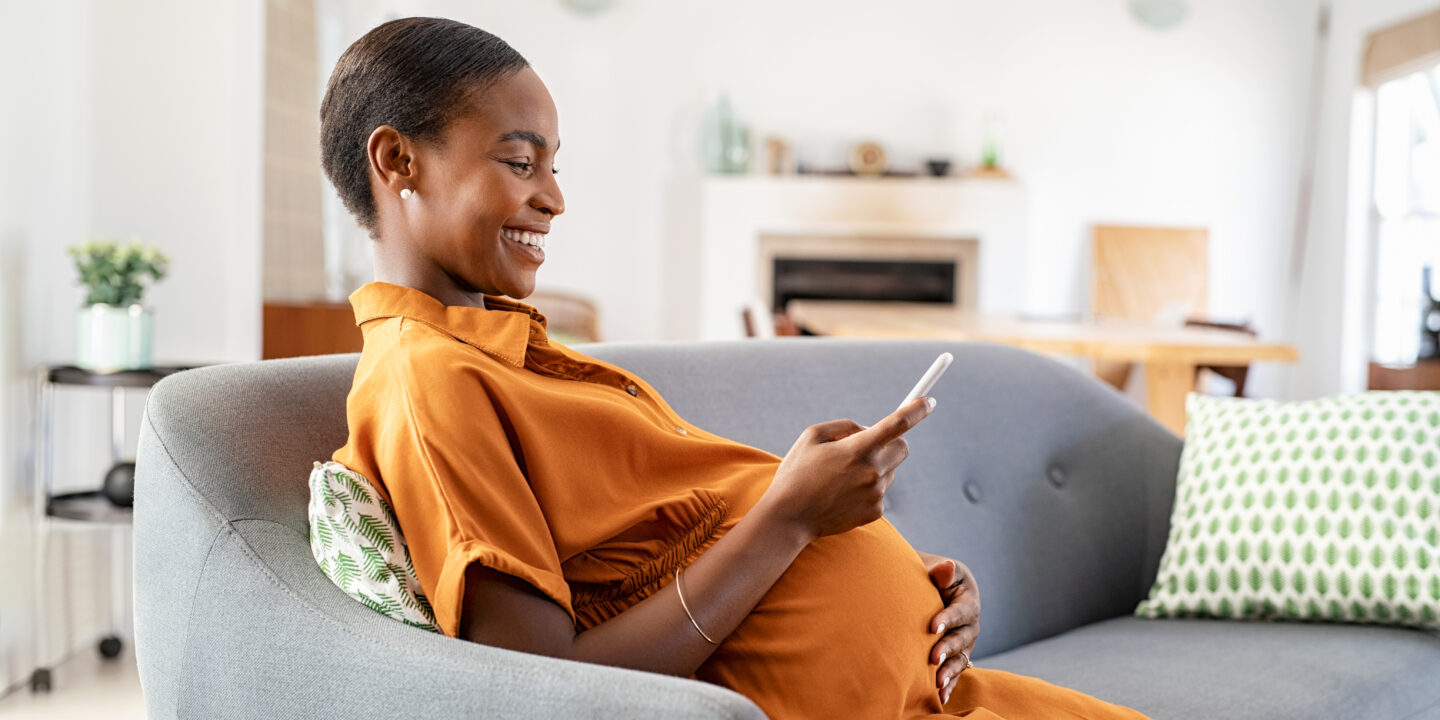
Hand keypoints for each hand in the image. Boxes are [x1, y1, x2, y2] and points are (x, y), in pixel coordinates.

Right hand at [760, 397, 934, 540]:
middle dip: (893, 441)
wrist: (789, 518)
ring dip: (876, 466)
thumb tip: (869, 430)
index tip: (929, 402)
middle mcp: (872, 472)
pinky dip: (868, 487)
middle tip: (872, 443)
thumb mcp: (812, 436)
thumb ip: (845, 427)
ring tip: (842, 476)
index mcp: (857, 449)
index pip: (898, 424)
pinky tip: (843, 494)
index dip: (917, 410)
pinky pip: (880, 491)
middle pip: (902, 447)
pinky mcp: (875, 512)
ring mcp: (875, 494)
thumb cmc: (797, 473)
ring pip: (890, 470)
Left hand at [919, 551, 980, 705]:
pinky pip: (956, 672)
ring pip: (961, 658)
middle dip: (948, 649)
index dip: (947, 619)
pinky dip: (950, 685)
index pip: (960, 611)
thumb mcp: (937, 569)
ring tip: (937, 683)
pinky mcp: (958, 656)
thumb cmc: (932, 575)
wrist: (932, 588)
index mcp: (968, 600)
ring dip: (950, 672)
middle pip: (962, 638)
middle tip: (933, 658)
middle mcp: (971, 624)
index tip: (931, 627)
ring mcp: (966, 642)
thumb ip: (942, 571)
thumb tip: (947, 567)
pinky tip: (940, 698)